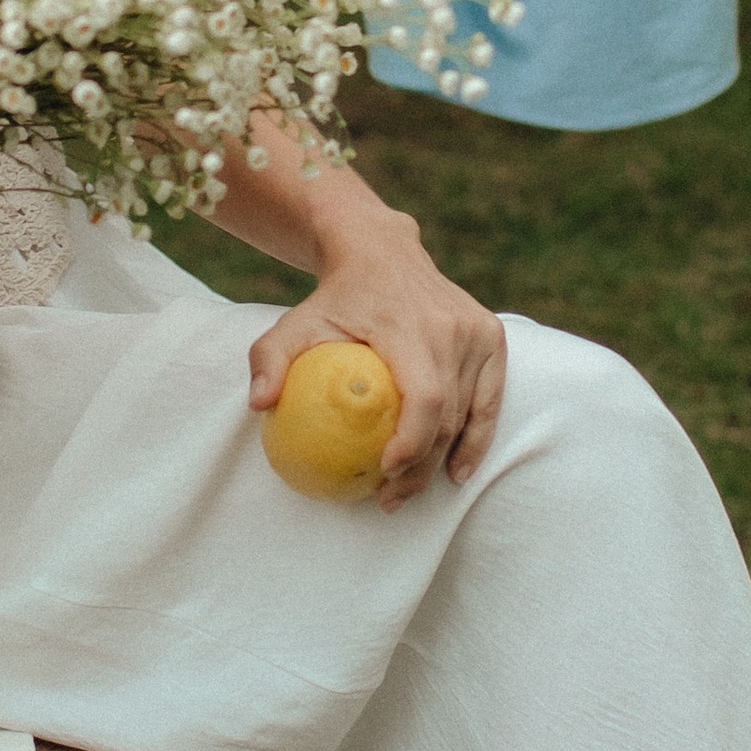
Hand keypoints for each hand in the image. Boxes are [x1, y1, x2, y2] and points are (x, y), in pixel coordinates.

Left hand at [247, 210, 506, 506]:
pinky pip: (490, 398)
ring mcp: (477, 331)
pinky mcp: (491, 335)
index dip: (412, 440)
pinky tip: (457, 471)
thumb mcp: (294, 321)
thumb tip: (259, 404)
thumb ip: (270, 358)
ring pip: (468, 412)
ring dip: (444, 461)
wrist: (383, 251)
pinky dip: (477, 438)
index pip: (423, 395)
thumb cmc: (334, 297)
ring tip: (409, 492)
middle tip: (388, 499)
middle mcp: (451, 327)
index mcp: (408, 325)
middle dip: (420, 467)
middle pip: (446, 414)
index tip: (384, 472)